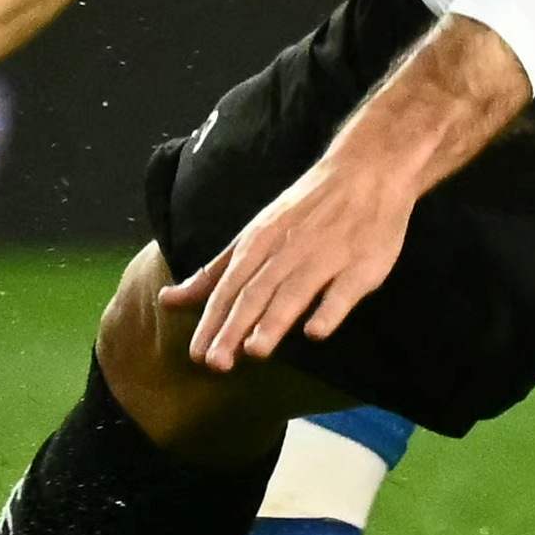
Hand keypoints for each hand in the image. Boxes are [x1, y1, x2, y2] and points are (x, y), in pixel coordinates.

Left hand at [166, 152, 420, 371]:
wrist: (366, 171)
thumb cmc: (304, 210)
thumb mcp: (254, 234)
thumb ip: (214, 272)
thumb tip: (168, 300)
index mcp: (258, 243)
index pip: (228, 288)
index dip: (212, 322)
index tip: (196, 356)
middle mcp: (288, 251)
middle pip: (256, 293)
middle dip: (234, 328)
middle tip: (216, 363)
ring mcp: (326, 257)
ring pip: (295, 292)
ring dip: (274, 321)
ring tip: (254, 351)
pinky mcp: (362, 265)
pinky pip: (343, 291)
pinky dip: (329, 311)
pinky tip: (316, 333)